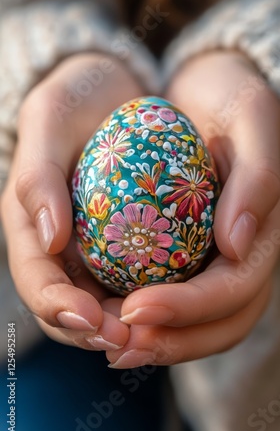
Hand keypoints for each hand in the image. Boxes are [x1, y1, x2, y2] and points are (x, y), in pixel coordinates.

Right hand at [1, 53, 143, 350]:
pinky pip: (133, 280)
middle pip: (68, 307)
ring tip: (154, 332)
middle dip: (94, 331)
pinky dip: (149, 299)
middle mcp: (57, 247)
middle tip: (130, 338)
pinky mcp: (120, 243)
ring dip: (125, 326)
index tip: (91, 318)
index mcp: (28, 226)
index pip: (37, 280)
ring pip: (102, 304)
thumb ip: (38, 175)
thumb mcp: (49, 119)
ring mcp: (89, 249)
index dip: (58, 308)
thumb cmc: (73, 102)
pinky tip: (175, 301)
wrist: (105, 92)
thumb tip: (50, 240)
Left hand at [106, 50, 279, 367]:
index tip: (137, 310)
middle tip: (117, 348)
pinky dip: (144, 314)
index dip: (191, 309)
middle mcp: (242, 254)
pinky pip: (170, 292)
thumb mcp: (252, 117)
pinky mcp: (189, 249)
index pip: (236, 289)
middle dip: (171, 343)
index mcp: (263, 231)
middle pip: (219, 322)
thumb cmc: (231, 97)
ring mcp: (217, 256)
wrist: (206, 88)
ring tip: (109, 345)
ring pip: (196, 321)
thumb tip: (235, 247)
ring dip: (156, 341)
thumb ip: (259, 176)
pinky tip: (107, 312)